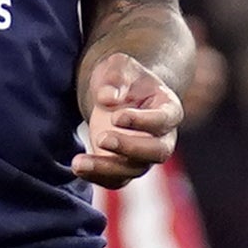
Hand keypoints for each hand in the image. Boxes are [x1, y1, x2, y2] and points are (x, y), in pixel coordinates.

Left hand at [72, 52, 183, 185]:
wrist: (115, 96)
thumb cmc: (122, 78)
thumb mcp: (119, 66)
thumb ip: (116, 77)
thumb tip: (108, 98)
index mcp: (169, 109)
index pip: (164, 120)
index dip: (143, 121)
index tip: (117, 116)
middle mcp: (162, 138)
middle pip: (157, 152)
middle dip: (129, 148)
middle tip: (102, 138)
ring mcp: (144, 156)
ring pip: (134, 171)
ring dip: (106, 168)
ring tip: (79, 162)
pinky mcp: (124, 168)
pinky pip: (116, 181)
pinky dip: (97, 177)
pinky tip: (78, 166)